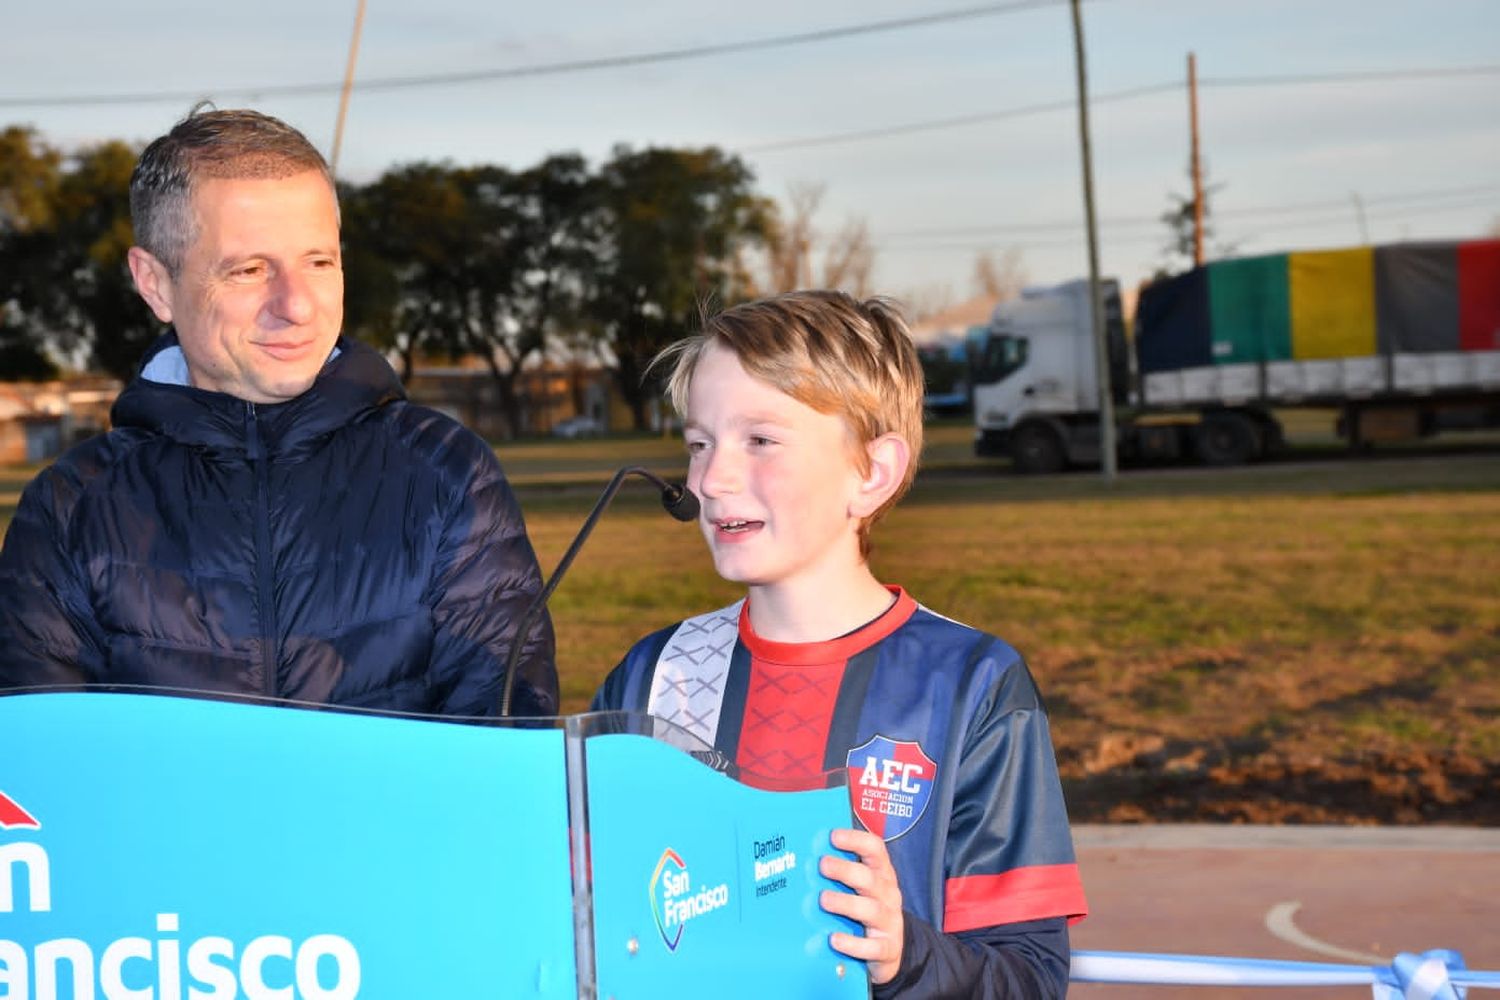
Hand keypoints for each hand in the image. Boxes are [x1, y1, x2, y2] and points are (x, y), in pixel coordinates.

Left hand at [819, 827, 904, 984]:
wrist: (891, 948)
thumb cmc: (867, 908)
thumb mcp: (861, 887)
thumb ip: (841, 872)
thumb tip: (805, 857)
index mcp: (882, 873)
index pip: (875, 849)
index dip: (856, 840)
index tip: (833, 836)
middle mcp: (888, 894)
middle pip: (870, 878)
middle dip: (845, 870)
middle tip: (822, 865)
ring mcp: (890, 921)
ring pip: (871, 909)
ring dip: (845, 903)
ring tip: (823, 899)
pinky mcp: (887, 948)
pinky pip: (872, 946)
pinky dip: (853, 944)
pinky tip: (834, 939)